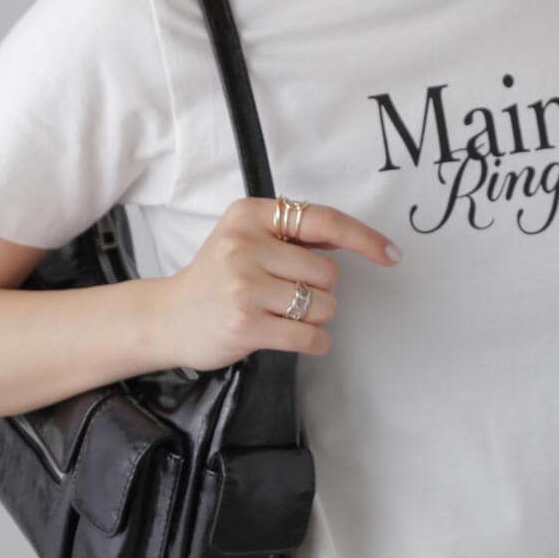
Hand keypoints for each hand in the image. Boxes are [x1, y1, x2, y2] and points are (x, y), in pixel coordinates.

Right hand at [162, 196, 399, 371]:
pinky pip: (310, 336)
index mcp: (250, 215)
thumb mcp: (246, 239)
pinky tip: (296, 337)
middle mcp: (245, 245)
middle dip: (321, 290)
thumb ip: (293, 235)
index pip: (322, 220)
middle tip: (289, 295)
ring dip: (317, 317)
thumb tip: (352, 238)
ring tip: (283, 315)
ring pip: (323, 304)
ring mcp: (243, 285)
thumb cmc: (217, 278)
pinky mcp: (245, 324)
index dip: (363, 237)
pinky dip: (315, 342)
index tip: (390, 253)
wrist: (168, 317)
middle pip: (328, 271)